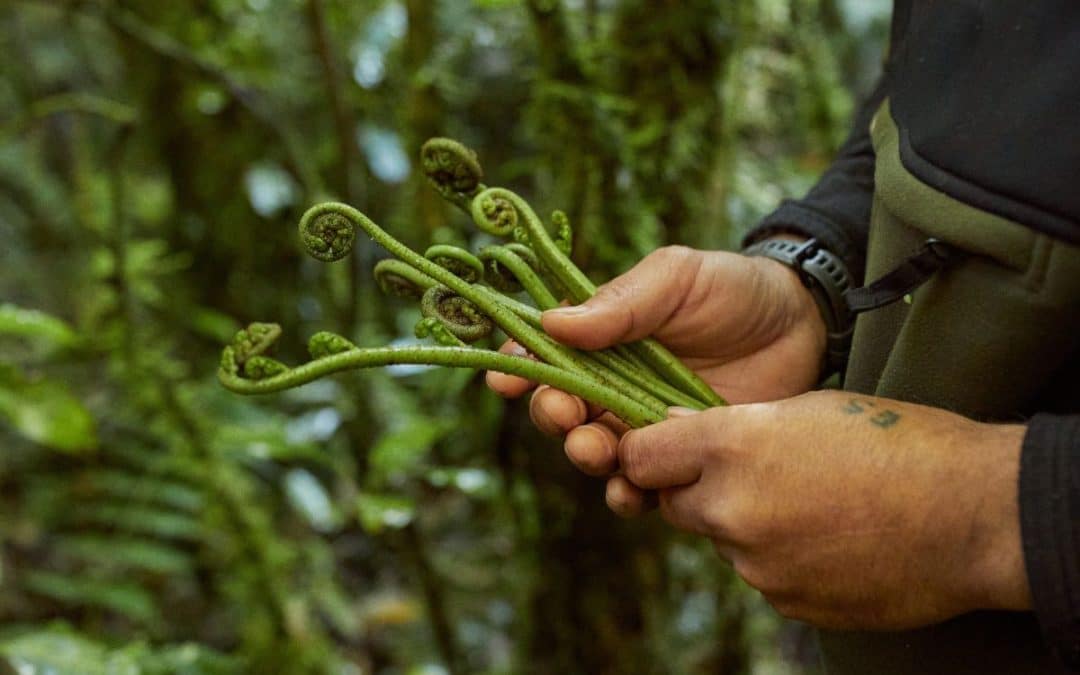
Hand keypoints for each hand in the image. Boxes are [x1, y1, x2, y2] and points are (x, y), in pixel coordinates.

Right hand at [486, 245, 826, 480]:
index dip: (517, 368)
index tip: (504, 380)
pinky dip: (630, 494)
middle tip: (566, 415)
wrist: (805, 326)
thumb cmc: (734, 290)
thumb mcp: (677, 277)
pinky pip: (643, 486)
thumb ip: (621, 301)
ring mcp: (644, 424)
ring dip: (586, 457)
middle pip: (561, 410)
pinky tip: (634, 491)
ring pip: (596, 452)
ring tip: (597, 451)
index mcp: (601, 336)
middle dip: (553, 416)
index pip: (544, 353)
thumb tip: (553, 322)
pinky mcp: (679, 458)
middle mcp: (612, 384)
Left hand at [616, 389, 1030, 628]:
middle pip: (674, 503)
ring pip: (722, 540)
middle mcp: (731, 509)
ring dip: (745, 523)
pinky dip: (780, 557)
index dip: (649, 453)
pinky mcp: (786, 602)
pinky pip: (761, 574)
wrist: (973, 515)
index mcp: (732, 446)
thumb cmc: (897, 442)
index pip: (640, 456)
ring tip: (810, 503)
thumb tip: (676, 430)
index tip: (665, 450)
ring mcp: (758, 564)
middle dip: (699, 490)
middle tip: (752, 473)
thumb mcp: (808, 408)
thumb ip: (732, 425)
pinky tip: (829, 537)